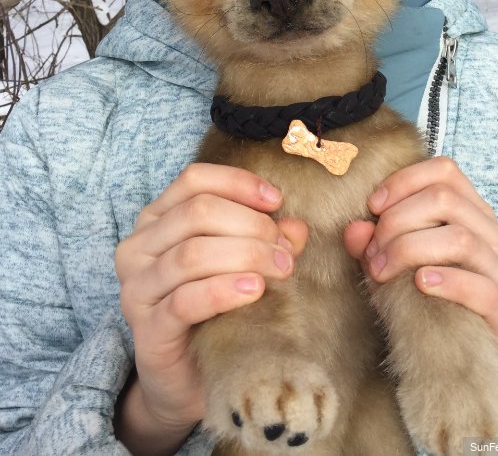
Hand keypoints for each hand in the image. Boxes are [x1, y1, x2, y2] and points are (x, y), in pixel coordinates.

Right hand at [114, 163, 307, 452]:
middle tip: (285, 249)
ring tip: (281, 269)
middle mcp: (137, 247)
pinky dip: (224, 290)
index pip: (193, 180)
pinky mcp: (146, 329)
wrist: (185, 380)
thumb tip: (296, 225)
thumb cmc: (213, 311)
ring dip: (245, 255)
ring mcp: (136, 288)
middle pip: (197, 212)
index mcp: (156, 220)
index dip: (238, 183)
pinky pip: (185, 300)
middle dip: (251, 225)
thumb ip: (265, 240)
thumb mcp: (240, 265)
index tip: (277, 200)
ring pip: (192, 253)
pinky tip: (255, 290)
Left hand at [343, 157, 497, 358]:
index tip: (372, 206)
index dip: (405, 181)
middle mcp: (495, 237)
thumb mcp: (391, 263)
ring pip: (461, 238)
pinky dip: (447, 281)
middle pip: (446, 200)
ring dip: (410, 249)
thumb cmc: (421, 300)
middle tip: (372, 251)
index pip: (446, 171)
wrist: (451, 359)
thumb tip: (355, 228)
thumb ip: (372, 242)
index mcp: (474, 214)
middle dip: (398, 220)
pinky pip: (481, 288)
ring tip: (382, 270)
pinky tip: (420, 284)